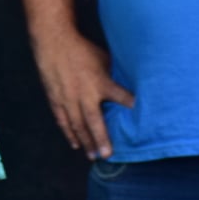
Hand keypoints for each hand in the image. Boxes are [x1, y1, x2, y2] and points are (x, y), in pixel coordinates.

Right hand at [29, 27, 133, 158]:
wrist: (54, 43)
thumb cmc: (82, 50)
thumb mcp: (104, 59)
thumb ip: (115, 76)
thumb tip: (131, 85)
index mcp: (101, 82)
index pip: (122, 98)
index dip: (132, 108)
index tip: (144, 121)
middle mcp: (84, 94)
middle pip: (95, 121)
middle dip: (102, 139)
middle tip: (107, 155)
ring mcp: (68, 98)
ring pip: (77, 125)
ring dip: (86, 142)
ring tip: (93, 156)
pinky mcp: (56, 99)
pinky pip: (63, 120)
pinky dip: (69, 133)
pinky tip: (75, 144)